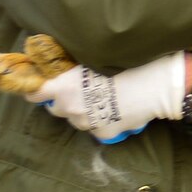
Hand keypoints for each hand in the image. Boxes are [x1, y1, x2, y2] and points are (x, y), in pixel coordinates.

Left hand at [27, 52, 186, 142]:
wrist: (157, 84)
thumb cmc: (128, 63)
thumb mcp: (95, 57)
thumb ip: (74, 66)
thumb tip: (63, 66)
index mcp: (64, 86)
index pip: (34, 93)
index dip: (36, 89)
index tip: (41, 85)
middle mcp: (71, 108)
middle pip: (56, 108)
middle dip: (64, 99)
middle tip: (81, 88)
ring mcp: (86, 124)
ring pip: (76, 119)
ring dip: (83, 111)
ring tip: (103, 97)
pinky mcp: (103, 134)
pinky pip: (96, 128)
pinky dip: (102, 120)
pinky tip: (116, 108)